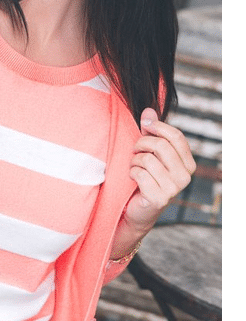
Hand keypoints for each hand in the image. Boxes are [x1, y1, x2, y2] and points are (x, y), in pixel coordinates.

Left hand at [125, 108, 196, 233]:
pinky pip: (140, 174)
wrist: (136, 209)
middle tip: (134, 150)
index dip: (158, 127)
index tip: (145, 125)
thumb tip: (148, 110)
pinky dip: (132, 173)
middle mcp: (185, 177)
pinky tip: (133, 179)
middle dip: (142, 144)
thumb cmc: (143, 177)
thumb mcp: (148, 152)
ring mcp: (174, 189)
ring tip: (134, 167)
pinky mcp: (160, 198)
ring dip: (134, 161)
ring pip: (148, 160)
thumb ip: (150, 131)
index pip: (176, 137)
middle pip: (161, 146)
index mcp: (187, 163)